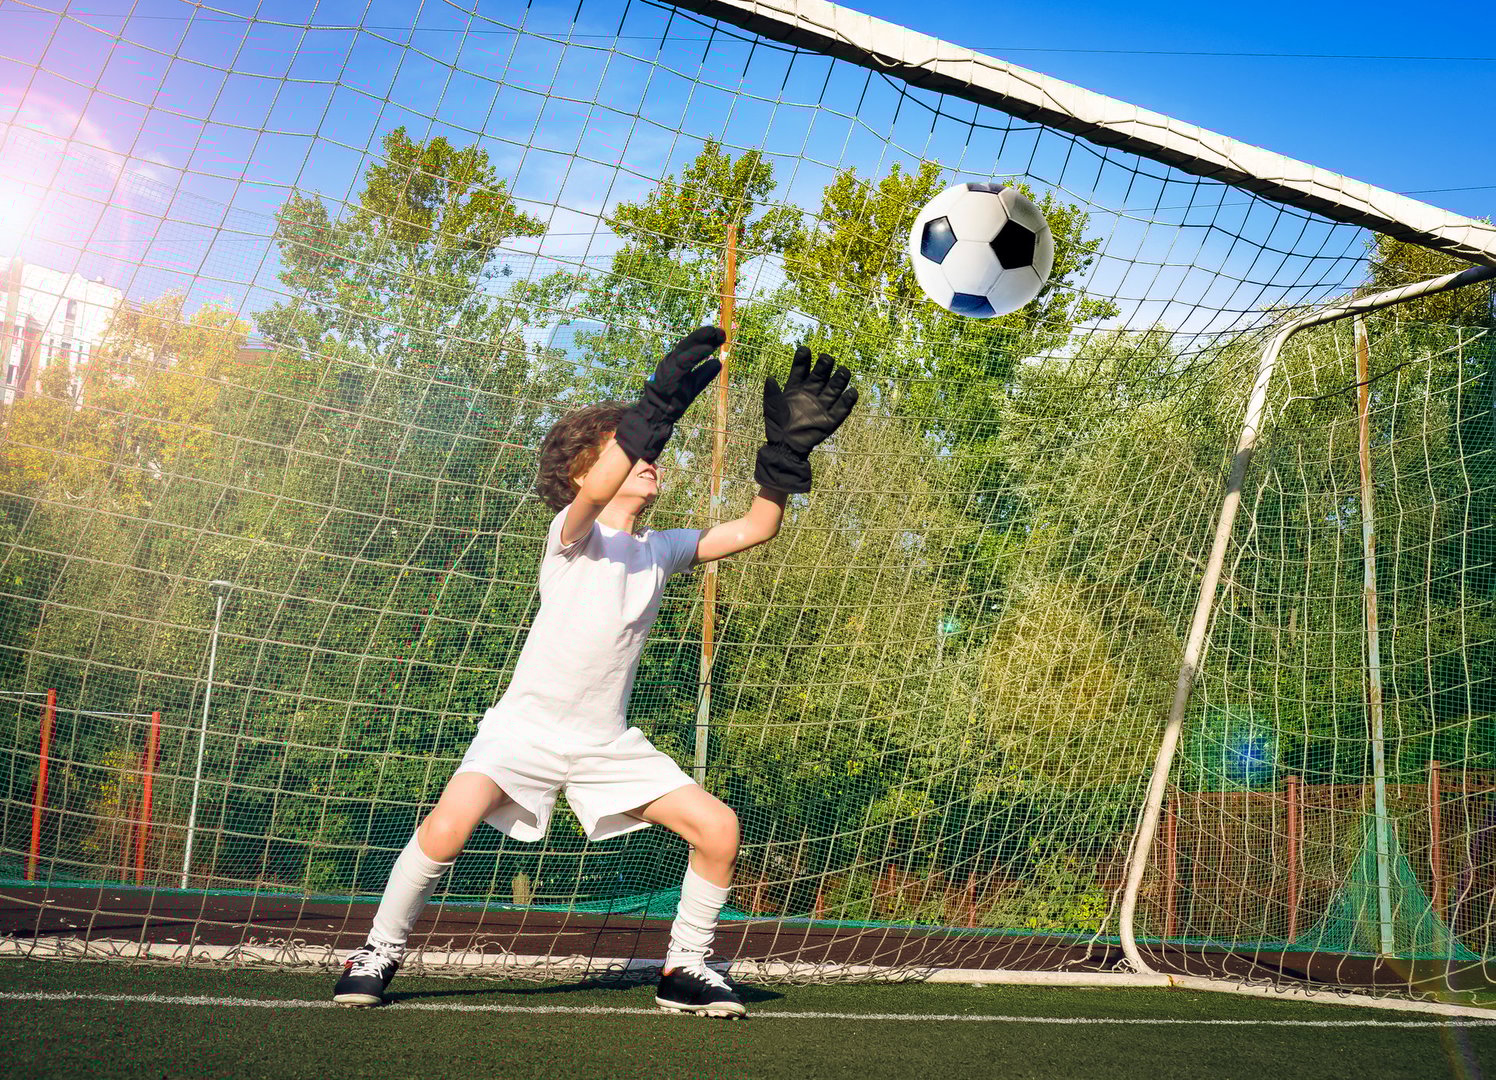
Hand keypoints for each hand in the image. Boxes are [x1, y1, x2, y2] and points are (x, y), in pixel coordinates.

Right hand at [613, 326, 724, 461]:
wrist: (657, 416)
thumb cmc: (674, 400)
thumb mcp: (693, 385)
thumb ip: (704, 374)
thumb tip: (718, 362)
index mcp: (676, 361)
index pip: (692, 346)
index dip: (706, 339)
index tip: (721, 335)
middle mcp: (671, 361)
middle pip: (688, 343)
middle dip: (704, 335)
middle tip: (721, 331)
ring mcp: (668, 368)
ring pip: (685, 350)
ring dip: (700, 341)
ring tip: (715, 335)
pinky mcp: (669, 377)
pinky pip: (683, 363)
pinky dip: (695, 354)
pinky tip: (707, 349)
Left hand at [754, 347, 857, 493]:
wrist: (785, 447)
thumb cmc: (776, 426)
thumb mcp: (771, 407)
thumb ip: (772, 393)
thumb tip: (770, 378)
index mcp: (796, 388)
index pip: (800, 369)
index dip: (802, 359)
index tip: (804, 350)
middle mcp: (811, 393)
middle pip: (820, 375)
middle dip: (824, 366)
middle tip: (826, 358)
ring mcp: (821, 405)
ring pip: (834, 388)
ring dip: (839, 379)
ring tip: (843, 371)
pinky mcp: (830, 419)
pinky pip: (842, 408)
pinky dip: (848, 400)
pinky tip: (852, 392)